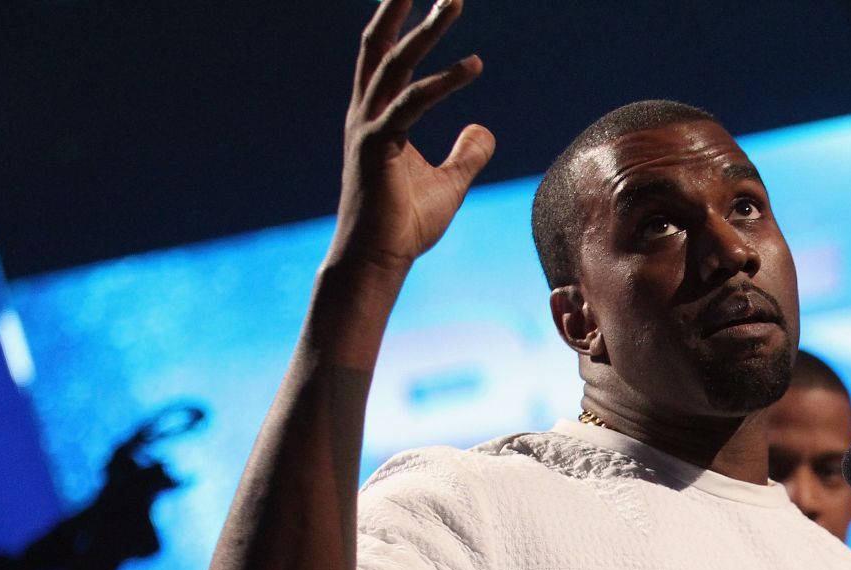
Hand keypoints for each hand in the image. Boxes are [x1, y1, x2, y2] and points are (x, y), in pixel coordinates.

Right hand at [332, 0, 495, 275]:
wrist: (378, 262)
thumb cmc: (405, 225)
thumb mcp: (449, 183)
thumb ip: (467, 153)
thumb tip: (483, 128)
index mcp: (378, 117)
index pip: (386, 57)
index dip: (399, 22)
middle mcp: (367, 114)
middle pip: (384, 47)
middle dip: (406, 10)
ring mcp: (368, 128)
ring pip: (396, 64)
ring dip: (426, 30)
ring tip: (453, 1)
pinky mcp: (376, 146)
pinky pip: (412, 102)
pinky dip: (443, 81)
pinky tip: (473, 65)